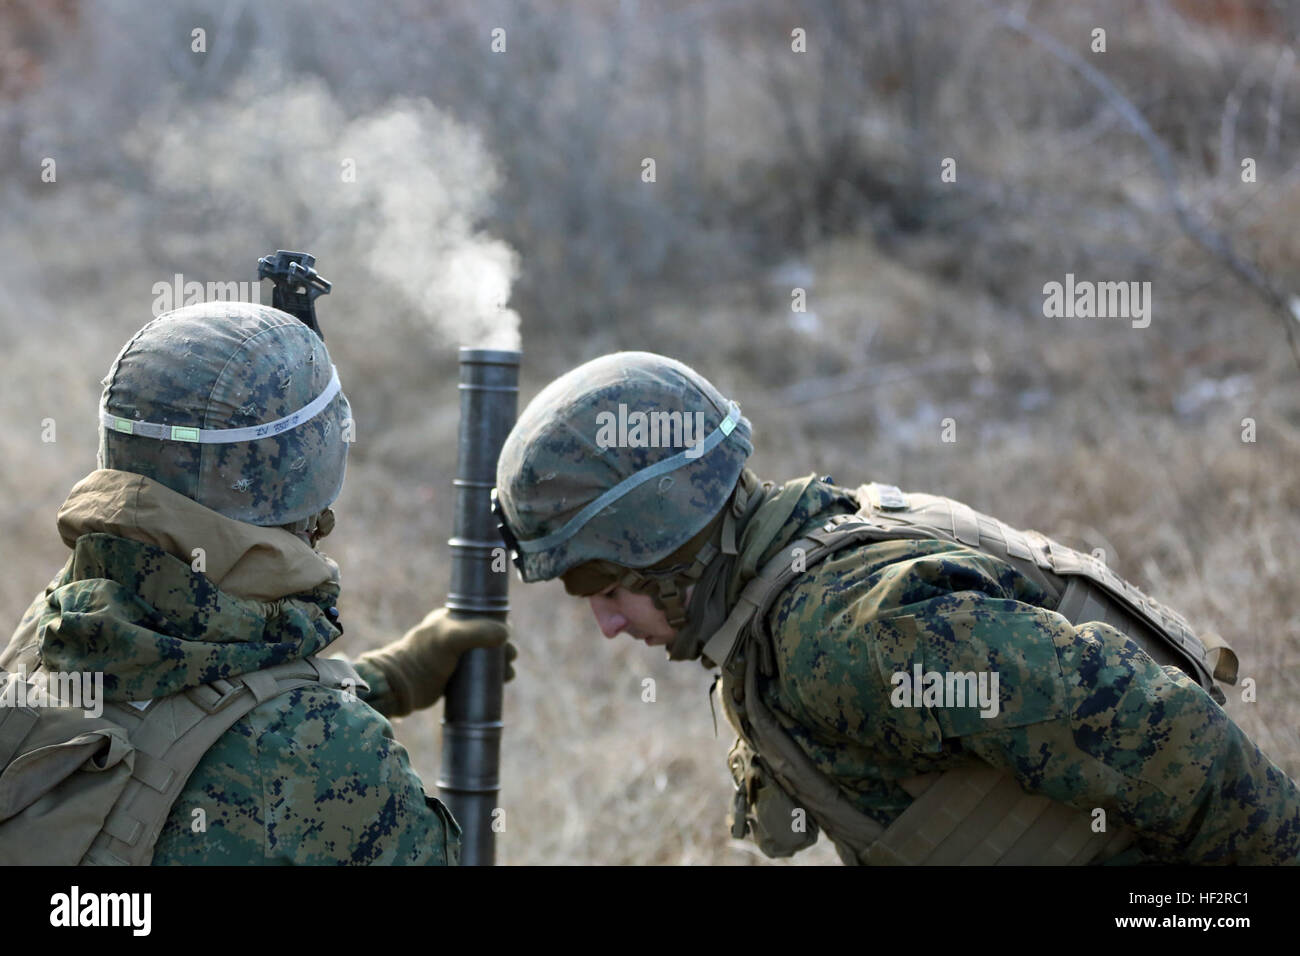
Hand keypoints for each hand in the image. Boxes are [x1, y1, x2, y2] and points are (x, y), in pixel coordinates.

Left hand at [357, 608, 511, 716]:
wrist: (401, 685)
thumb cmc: (424, 656)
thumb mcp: (452, 638)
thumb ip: (478, 632)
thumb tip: (506, 633)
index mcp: (453, 619)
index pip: (484, 618)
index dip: (500, 628)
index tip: (507, 640)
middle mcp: (455, 635)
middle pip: (488, 640)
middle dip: (503, 649)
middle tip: (509, 660)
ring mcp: (454, 657)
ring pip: (485, 658)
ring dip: (500, 665)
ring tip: (507, 676)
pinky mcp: (452, 676)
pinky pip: (477, 675)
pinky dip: (489, 678)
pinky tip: (499, 685)